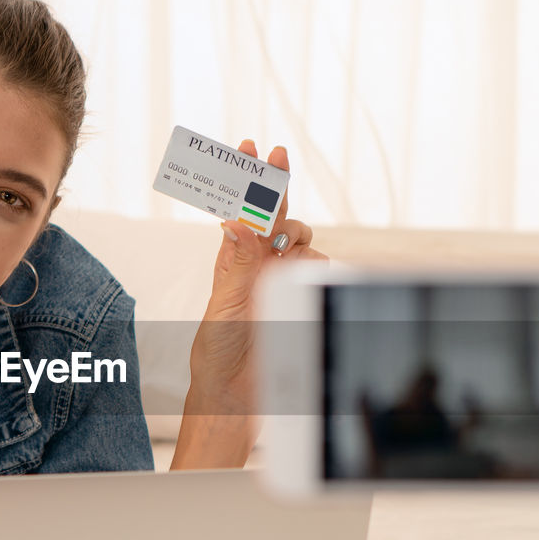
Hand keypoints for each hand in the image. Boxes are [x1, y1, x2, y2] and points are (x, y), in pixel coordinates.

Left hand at [174, 141, 325, 468]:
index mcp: (231, 258)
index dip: (247, 177)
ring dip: (295, 236)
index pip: (242, 208)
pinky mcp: (299, 295)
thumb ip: (239, 261)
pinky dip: (311, 267)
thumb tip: (238, 221)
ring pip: (301, 239)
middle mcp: (256, 263)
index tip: (251, 146)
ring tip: (282, 253)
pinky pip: (317, 266)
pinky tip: (297, 285)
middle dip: (276, 184)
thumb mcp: (227, 302)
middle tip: (275, 154)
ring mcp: (280, 278)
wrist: (239, 393)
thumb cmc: (221, 352)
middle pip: (275, 213)